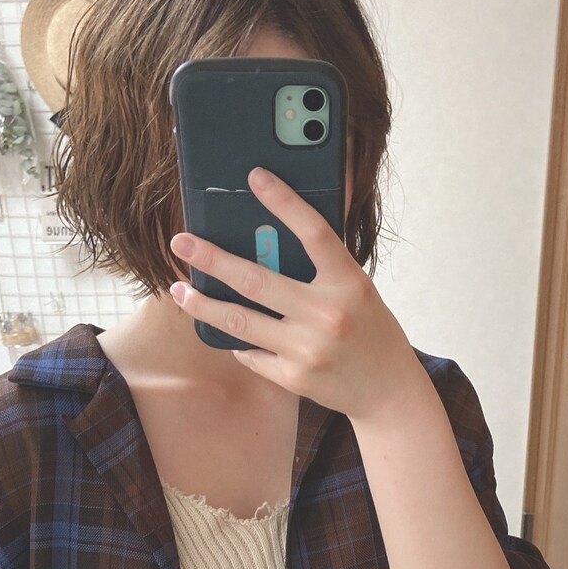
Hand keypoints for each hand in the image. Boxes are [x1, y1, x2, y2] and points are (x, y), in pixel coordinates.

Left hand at [168, 167, 423, 422]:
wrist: (388, 391)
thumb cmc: (370, 331)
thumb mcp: (357, 290)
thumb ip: (321, 269)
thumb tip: (270, 239)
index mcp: (348, 283)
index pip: (313, 232)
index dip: (284, 202)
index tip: (255, 177)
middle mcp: (327, 314)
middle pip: (256, 280)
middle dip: (211, 259)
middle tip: (181, 242)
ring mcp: (307, 349)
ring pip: (240, 320)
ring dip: (203, 304)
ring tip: (180, 290)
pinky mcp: (293, 377)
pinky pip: (250, 353)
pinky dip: (238, 341)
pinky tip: (229, 332)